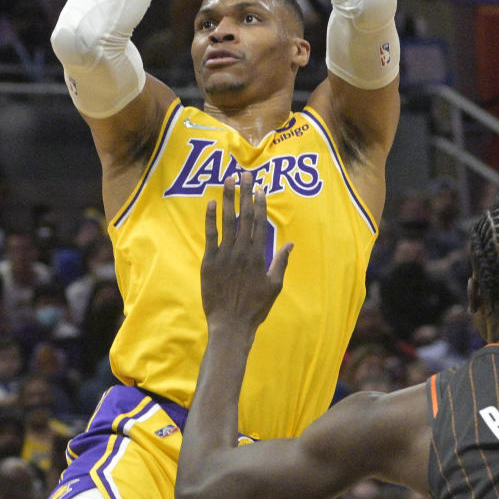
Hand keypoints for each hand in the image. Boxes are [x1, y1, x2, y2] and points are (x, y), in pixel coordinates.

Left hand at [201, 174, 291, 332]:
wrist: (231, 324)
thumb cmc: (255, 308)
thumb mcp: (274, 286)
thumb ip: (281, 263)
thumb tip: (289, 244)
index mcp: (259, 256)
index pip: (260, 223)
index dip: (260, 203)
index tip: (259, 187)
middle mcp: (243, 251)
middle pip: (245, 216)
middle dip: (245, 193)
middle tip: (244, 174)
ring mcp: (225, 256)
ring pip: (228, 222)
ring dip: (229, 199)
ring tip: (228, 181)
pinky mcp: (209, 262)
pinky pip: (210, 236)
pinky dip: (211, 219)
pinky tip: (212, 203)